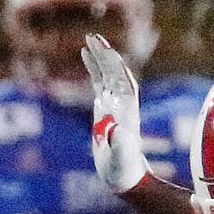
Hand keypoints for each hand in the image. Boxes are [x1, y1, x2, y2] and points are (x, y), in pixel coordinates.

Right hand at [82, 33, 147, 193]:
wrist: (123, 176)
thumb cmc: (122, 168)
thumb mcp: (120, 157)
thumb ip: (119, 144)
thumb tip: (116, 130)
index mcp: (128, 111)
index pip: (124, 83)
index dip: (116, 67)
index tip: (107, 52)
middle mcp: (123, 104)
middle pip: (115, 73)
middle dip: (106, 56)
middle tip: (93, 37)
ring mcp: (114, 104)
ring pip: (107, 74)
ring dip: (100, 57)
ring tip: (89, 39)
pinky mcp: (104, 108)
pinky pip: (99, 83)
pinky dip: (93, 68)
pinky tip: (85, 55)